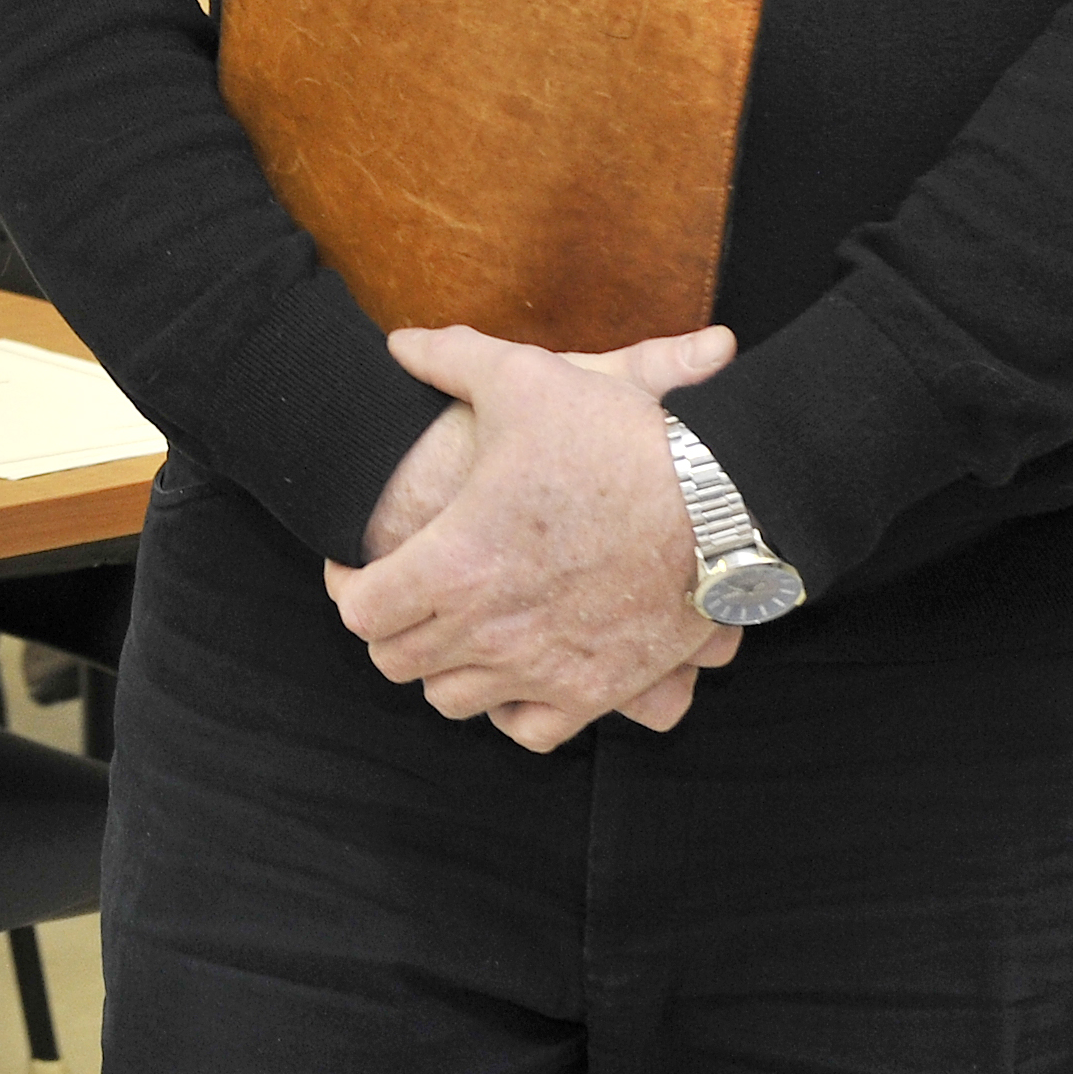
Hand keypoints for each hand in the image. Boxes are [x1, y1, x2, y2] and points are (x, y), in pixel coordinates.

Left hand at [324, 321, 749, 750]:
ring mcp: (543, 669)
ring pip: (454, 700)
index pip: (361, 610)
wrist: (724, 501)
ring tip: (453, 628)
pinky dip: (510, 708)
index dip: (347, 587)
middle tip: (402, 595)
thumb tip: (398, 343)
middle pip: (397, 660)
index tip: (355, 567)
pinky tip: (513, 669)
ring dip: (443, 666)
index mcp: (456, 562)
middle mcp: (490, 629)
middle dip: (389, 627)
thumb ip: (450, 358)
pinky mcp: (596, 691)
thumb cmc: (619, 437)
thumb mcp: (526, 379)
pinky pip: (528, 730)